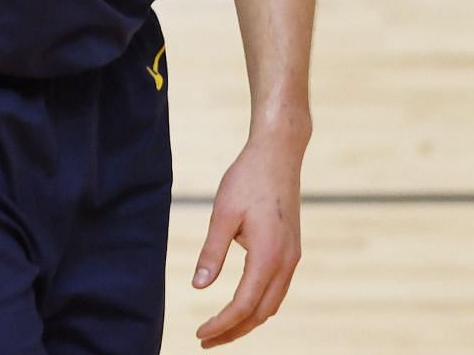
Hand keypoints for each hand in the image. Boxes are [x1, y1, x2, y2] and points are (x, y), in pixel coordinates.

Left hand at [192, 135, 304, 346]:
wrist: (278, 155)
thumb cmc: (247, 179)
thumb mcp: (222, 214)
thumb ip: (212, 252)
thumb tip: (198, 287)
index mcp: (269, 256)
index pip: (243, 304)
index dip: (221, 324)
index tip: (200, 334)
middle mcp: (286, 263)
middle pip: (261, 313)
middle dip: (234, 331)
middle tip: (205, 341)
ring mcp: (292, 258)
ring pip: (271, 304)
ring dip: (247, 321)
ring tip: (219, 329)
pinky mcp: (291, 250)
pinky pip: (276, 289)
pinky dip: (258, 304)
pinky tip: (240, 305)